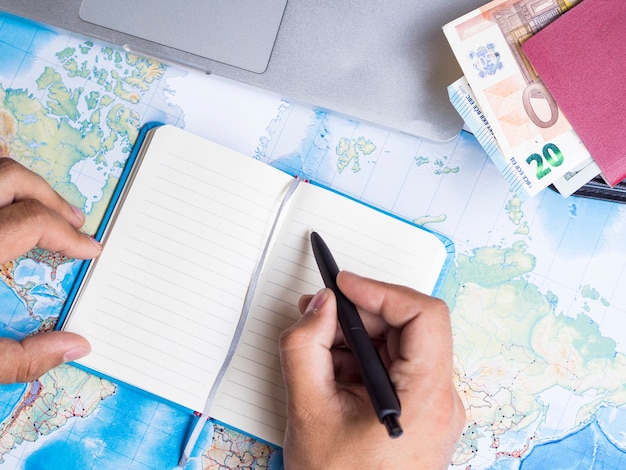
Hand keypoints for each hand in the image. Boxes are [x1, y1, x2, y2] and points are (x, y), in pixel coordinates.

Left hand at [0, 157, 101, 382]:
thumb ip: (21, 359)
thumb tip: (79, 346)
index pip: (32, 221)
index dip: (69, 235)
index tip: (91, 250)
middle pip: (11, 178)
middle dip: (51, 197)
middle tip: (75, 221)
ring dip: (22, 182)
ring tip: (44, 204)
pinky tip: (6, 201)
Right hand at [279, 271, 464, 468]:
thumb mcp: (309, 410)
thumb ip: (305, 347)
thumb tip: (319, 306)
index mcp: (427, 399)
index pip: (424, 316)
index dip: (381, 290)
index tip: (344, 285)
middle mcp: (439, 401)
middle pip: (408, 328)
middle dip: (360, 313)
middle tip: (318, 311)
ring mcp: (430, 408)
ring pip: (398, 346)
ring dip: (356, 337)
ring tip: (316, 345)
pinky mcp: (417, 412)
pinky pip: (393, 368)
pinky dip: (361, 359)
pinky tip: (329, 369)